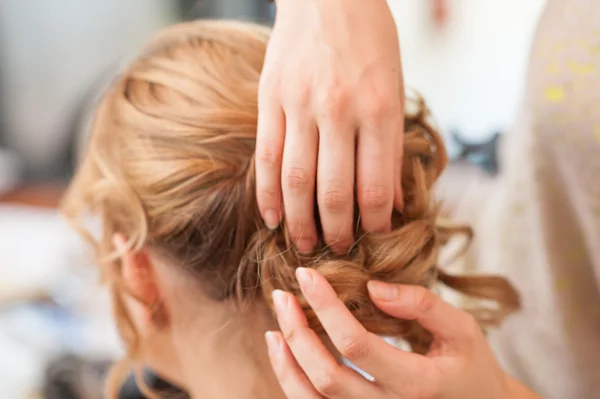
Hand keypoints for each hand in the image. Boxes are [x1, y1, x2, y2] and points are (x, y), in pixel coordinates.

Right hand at [256, 0, 403, 252]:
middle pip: (334, 192)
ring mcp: (300, 105)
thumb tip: (389, 202)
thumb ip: (390, 147)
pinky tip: (271, 218)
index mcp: (379, 108)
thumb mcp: (395, 88)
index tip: (373, 237)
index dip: (374, 223)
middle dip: (337, 231)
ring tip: (305, 245)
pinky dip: (267, 194)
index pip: (375, 186)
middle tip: (338, 251)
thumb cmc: (370, 41)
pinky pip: (267, 157)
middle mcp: (339, 111)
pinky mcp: (270, 99)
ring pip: (297, 181)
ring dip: (300, 222)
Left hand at [265, 268, 541, 398]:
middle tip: (282, 295)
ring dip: (286, 361)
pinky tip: (286, 352)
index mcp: (417, 384)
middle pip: (325, 376)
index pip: (356, 344)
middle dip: (296, 331)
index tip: (306, 275)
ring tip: (275, 324)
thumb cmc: (471, 367)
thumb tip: (372, 287)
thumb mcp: (462, 330)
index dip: (326, 306)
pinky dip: (293, 381)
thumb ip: (423, 305)